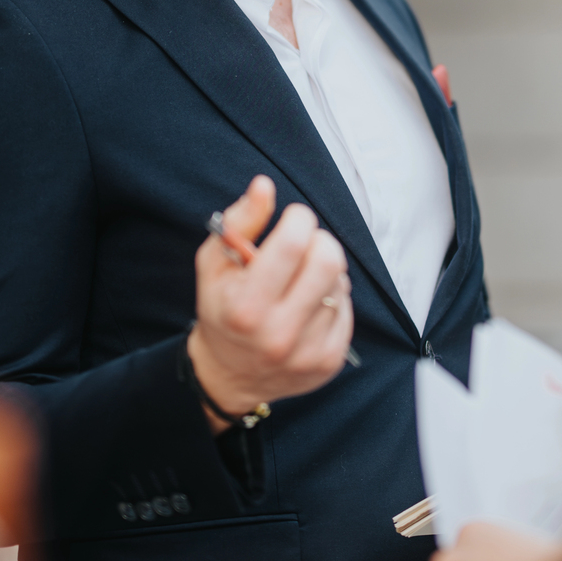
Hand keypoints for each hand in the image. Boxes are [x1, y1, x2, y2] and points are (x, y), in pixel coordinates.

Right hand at [187, 176, 353, 428]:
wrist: (229, 375)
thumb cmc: (221, 310)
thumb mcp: (215, 263)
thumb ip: (240, 221)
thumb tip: (264, 186)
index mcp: (246, 308)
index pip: (293, 245)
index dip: (299, 219)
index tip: (293, 218)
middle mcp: (279, 334)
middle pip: (328, 262)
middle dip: (319, 240)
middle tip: (304, 244)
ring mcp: (308, 352)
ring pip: (340, 283)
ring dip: (325, 270)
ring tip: (301, 279)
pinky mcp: (329, 361)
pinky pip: (346, 308)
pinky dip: (332, 297)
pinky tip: (310, 303)